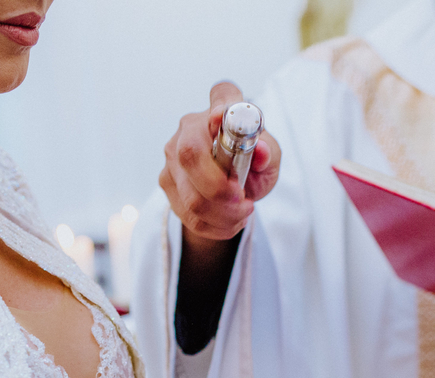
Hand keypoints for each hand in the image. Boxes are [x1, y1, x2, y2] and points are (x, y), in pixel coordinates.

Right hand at [159, 82, 280, 243]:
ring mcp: (172, 154)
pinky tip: (228, 221)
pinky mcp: (166, 181)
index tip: (220, 117)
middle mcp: (190, 126)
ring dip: (222, 214)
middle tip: (244, 201)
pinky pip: (188, 214)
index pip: (221, 95)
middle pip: (190, 154)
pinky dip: (214, 226)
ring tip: (242, 214)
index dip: (221, 104)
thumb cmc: (251, 165)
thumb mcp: (268, 161)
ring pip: (191, 195)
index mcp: (222, 110)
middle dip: (219, 188)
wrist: (229, 189)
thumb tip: (261, 150)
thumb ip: (268, 154)